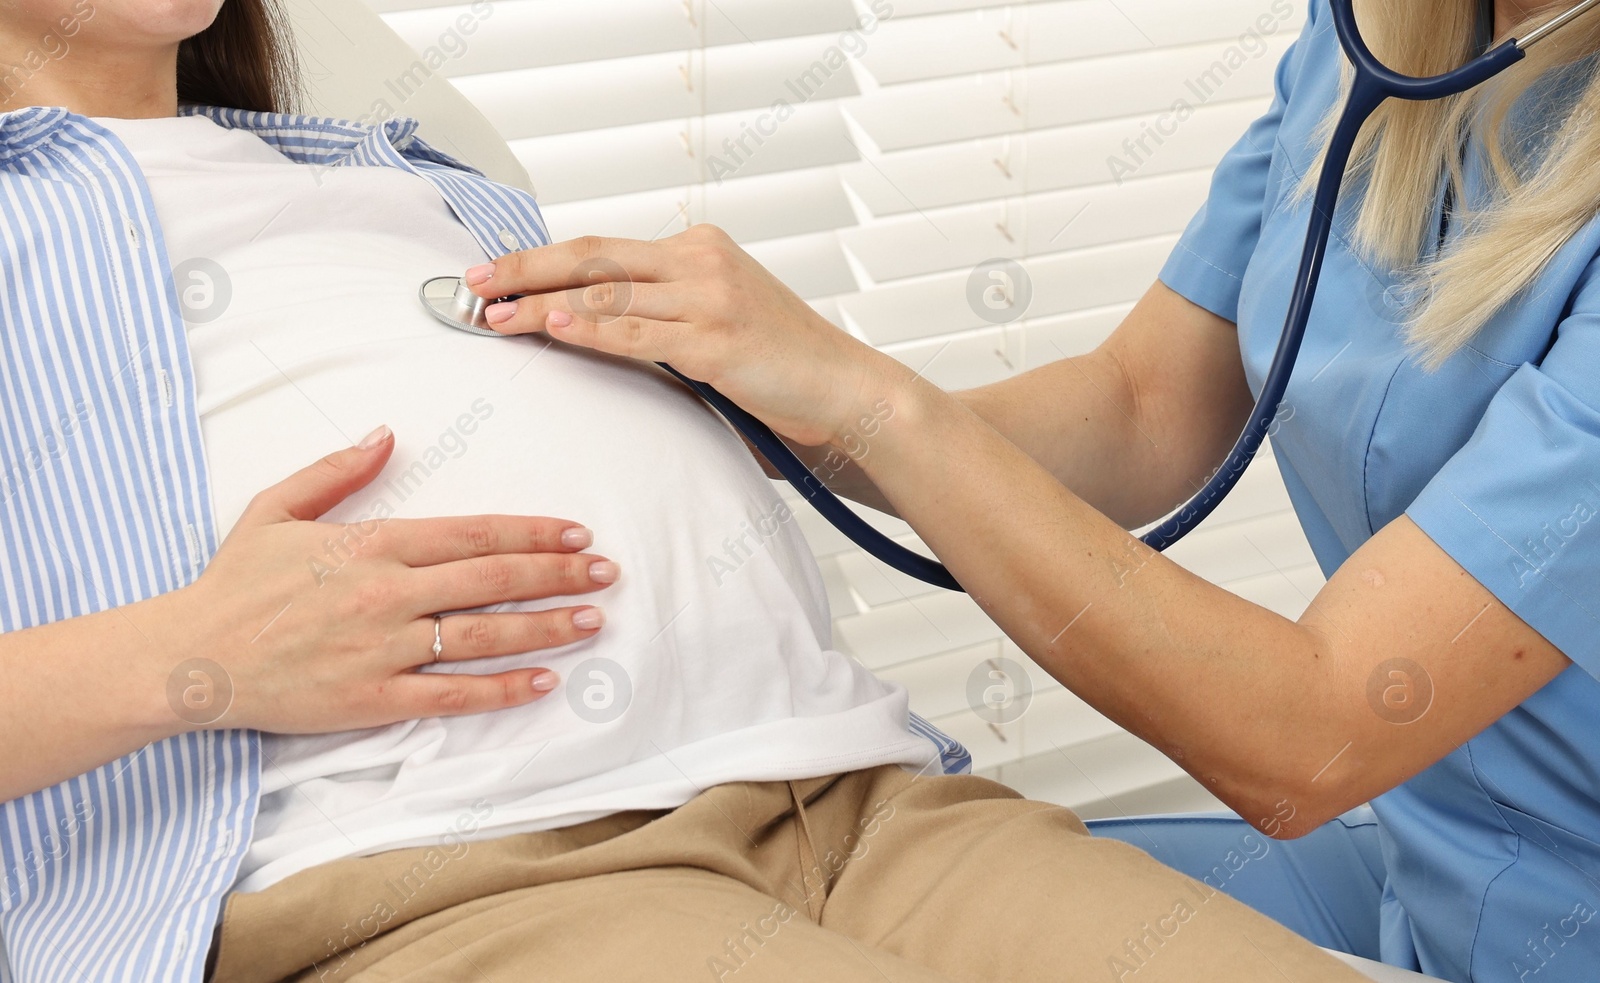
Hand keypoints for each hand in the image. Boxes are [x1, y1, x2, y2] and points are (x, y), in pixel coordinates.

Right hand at [166, 426, 618, 733]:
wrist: (189, 658)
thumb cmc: (234, 583)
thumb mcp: (277, 508)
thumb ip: (338, 470)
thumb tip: (388, 434)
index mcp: (371, 545)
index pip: (473, 535)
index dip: (532, 533)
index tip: (576, 531)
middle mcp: (386, 595)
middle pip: (492, 581)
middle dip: (558, 574)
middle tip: (606, 571)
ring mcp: (383, 650)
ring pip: (483, 636)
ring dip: (546, 627)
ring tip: (593, 620)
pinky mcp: (373, 700)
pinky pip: (452, 695)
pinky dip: (502, 688)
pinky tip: (544, 680)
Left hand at [462, 225, 913, 448]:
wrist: (848, 393)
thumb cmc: (783, 373)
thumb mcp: (716, 330)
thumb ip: (661, 322)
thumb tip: (589, 333)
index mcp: (700, 249)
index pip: (604, 250)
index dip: (542, 260)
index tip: (494, 272)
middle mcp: (701, 260)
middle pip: (592, 256)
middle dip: (524, 268)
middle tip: (471, 282)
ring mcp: (709, 296)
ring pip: (604, 292)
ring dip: (539, 303)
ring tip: (490, 316)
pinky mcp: (716, 339)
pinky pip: (634, 331)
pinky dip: (585, 328)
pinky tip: (547, 326)